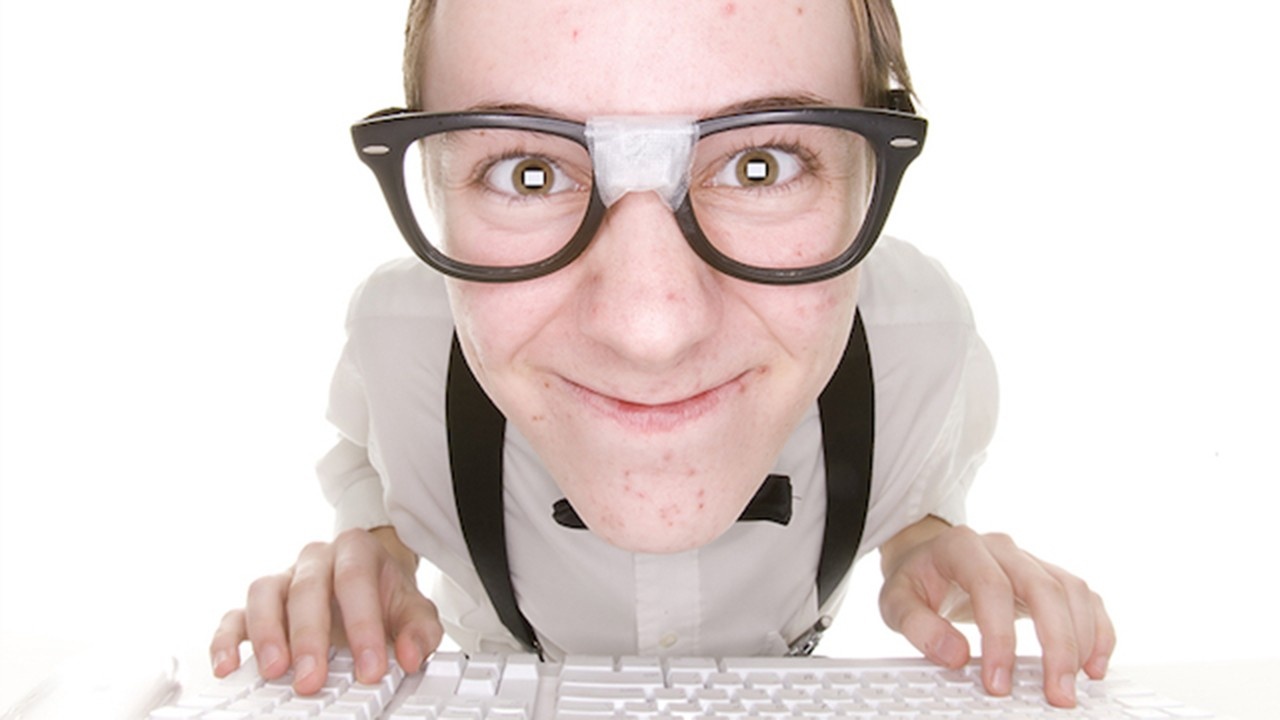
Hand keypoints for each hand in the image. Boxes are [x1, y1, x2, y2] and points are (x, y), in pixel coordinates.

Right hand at [209, 527, 443, 694]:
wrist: (371, 579)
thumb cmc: (387, 596)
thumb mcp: (414, 610)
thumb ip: (419, 631)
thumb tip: (410, 656)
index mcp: (356, 551)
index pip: (355, 581)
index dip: (362, 626)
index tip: (370, 669)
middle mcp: (316, 559)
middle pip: (306, 588)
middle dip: (309, 638)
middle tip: (313, 679)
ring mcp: (285, 578)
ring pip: (264, 593)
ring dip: (266, 634)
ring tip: (275, 672)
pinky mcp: (260, 604)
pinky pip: (234, 615)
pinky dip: (227, 640)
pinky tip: (228, 666)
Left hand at [878, 518, 1114, 708]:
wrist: (928, 555)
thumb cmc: (916, 579)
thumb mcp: (896, 601)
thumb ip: (917, 626)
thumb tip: (955, 656)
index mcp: (963, 546)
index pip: (991, 587)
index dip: (999, 637)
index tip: (998, 682)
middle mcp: (1003, 549)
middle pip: (1044, 587)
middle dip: (1056, 644)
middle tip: (1056, 692)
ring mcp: (1030, 560)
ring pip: (1071, 591)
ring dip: (1081, 639)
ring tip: (1075, 683)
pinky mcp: (1049, 576)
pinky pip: (1085, 597)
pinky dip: (1097, 629)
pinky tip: (1094, 664)